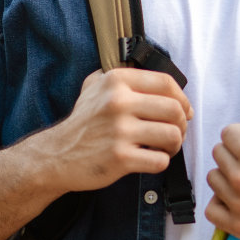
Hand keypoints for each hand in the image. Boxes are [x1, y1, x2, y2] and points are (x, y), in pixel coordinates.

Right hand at [33, 68, 190, 192]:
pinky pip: (160, 160)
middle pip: (175, 110)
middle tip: (175, 132)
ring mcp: (119, 131)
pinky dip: (161, 162)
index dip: (182, 99)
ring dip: (175, 145)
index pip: (166, 82)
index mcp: (116, 81)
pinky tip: (151, 159)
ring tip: (165, 147)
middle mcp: (118, 102)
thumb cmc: (82, 122)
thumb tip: (166, 84)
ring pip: (172, 135)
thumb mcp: (94, 86)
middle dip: (182, 124)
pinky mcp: (120, 158)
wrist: (55, 155)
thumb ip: (124, 77)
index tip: (184, 111)